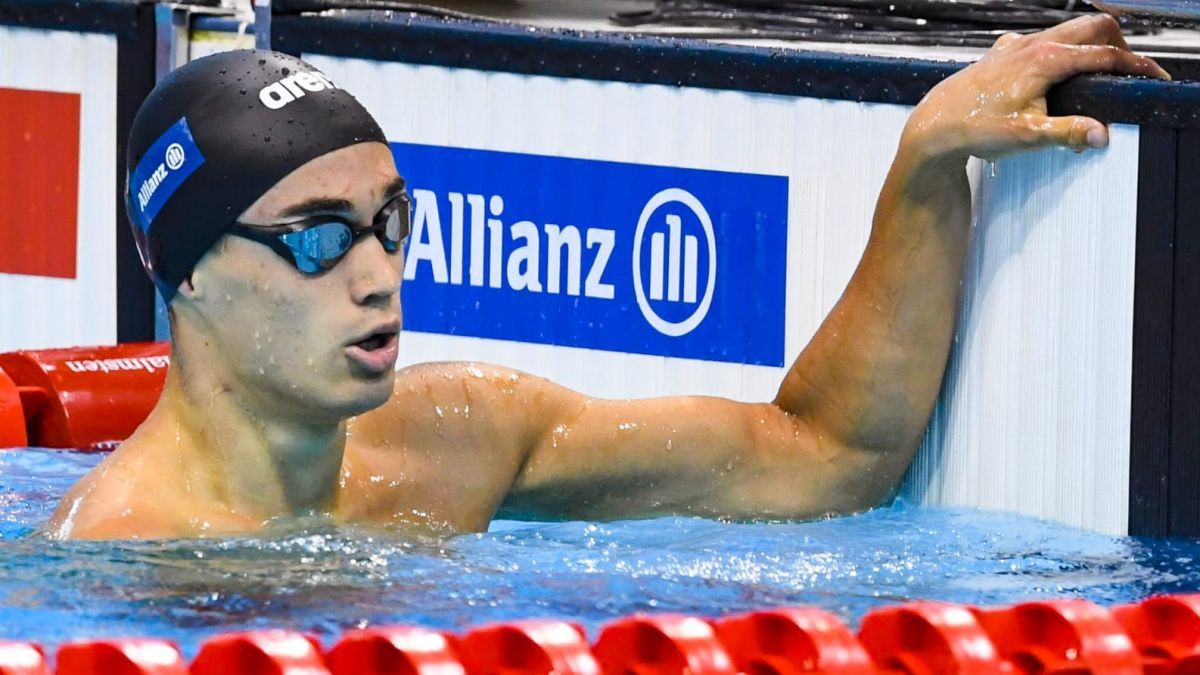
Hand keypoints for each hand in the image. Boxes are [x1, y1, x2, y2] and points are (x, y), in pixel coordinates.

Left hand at [902, 15, 1169, 162]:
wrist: (935, 126)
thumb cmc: (976, 130)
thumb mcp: (1027, 137)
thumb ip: (1068, 132)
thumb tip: (1102, 134)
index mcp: (1047, 59)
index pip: (1106, 55)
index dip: (1137, 67)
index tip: (1154, 79)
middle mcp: (1033, 44)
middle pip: (1095, 27)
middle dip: (1120, 44)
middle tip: (1129, 72)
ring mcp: (1016, 46)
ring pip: (1069, 30)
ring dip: (1092, 43)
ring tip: (1102, 72)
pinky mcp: (1002, 54)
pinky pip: (1043, 40)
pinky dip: (1062, 48)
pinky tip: (1057, 74)